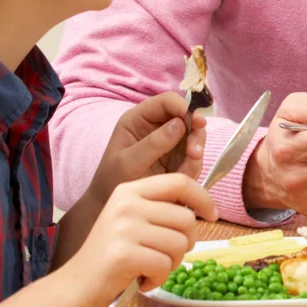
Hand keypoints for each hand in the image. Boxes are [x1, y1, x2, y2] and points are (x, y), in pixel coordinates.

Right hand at [57, 173, 215, 306]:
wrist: (75, 289)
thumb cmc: (111, 257)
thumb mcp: (133, 221)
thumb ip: (161, 209)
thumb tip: (202, 208)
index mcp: (129, 191)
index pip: (180, 182)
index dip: (203, 198)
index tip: (212, 215)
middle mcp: (125, 204)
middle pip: (186, 218)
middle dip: (186, 243)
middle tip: (165, 256)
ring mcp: (123, 228)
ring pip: (179, 244)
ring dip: (171, 264)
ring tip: (149, 268)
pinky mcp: (123, 255)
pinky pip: (165, 265)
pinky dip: (159, 279)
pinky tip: (141, 281)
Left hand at [89, 92, 206, 205]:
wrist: (109, 204)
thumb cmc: (111, 181)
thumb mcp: (127, 163)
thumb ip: (152, 144)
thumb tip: (179, 124)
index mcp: (138, 119)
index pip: (167, 102)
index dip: (184, 107)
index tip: (197, 122)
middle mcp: (156, 126)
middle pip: (187, 117)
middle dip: (195, 132)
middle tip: (195, 152)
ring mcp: (169, 141)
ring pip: (195, 135)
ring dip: (197, 149)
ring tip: (188, 166)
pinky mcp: (178, 157)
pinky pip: (194, 155)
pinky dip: (193, 165)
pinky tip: (183, 175)